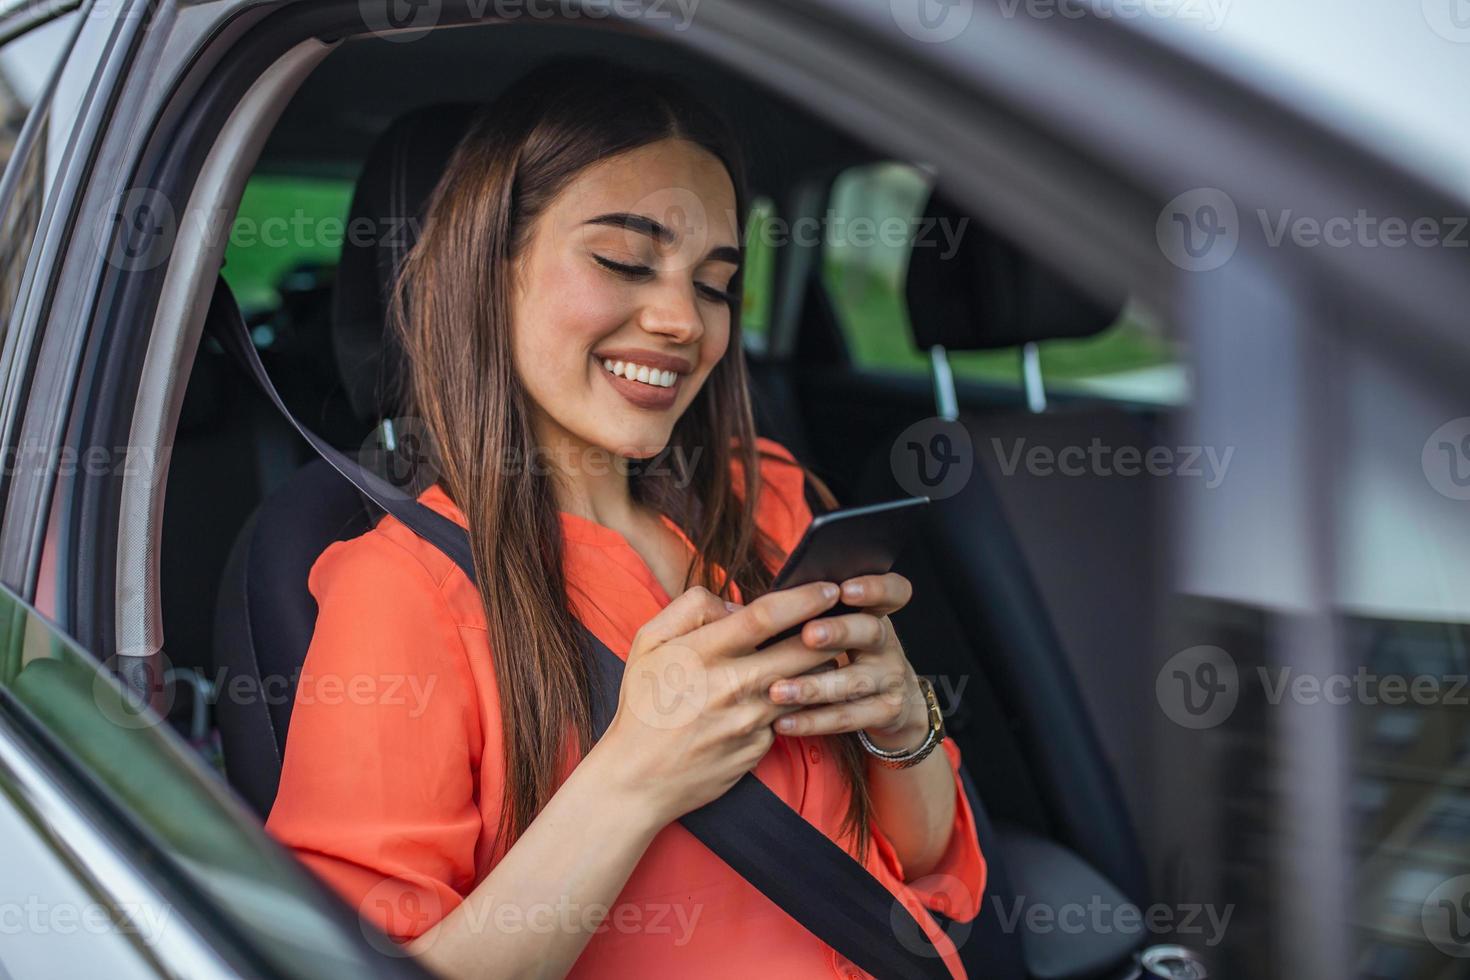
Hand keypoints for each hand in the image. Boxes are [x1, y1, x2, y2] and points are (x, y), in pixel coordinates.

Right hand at [595, 581, 844, 826]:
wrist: (637, 777)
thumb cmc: (643, 704)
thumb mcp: (647, 642)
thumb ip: (690, 609)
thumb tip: (735, 605)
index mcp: (702, 653)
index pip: (766, 616)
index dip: (805, 598)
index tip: (829, 588)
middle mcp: (731, 686)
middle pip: (801, 649)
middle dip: (830, 630)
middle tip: (844, 617)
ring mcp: (748, 721)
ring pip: (806, 684)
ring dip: (820, 666)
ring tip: (820, 653)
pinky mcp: (759, 748)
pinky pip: (789, 716)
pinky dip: (797, 700)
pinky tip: (793, 692)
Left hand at [762, 573, 928, 749]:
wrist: (887, 703)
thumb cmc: (838, 652)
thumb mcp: (832, 625)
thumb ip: (796, 611)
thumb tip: (735, 607)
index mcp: (871, 611)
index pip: (891, 591)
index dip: (874, 587)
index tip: (843, 590)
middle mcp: (885, 642)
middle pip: (872, 630)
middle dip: (839, 631)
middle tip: (808, 634)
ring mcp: (889, 678)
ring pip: (854, 681)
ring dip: (815, 685)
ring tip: (777, 690)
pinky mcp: (885, 712)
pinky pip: (848, 717)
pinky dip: (814, 721)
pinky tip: (783, 722)